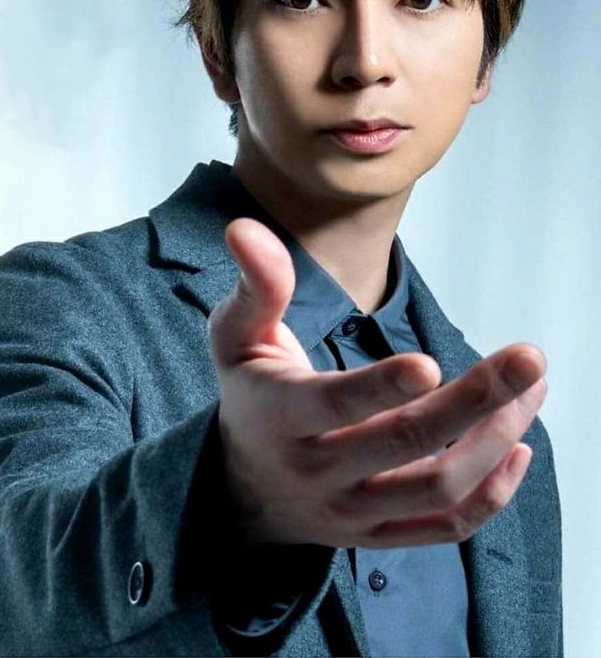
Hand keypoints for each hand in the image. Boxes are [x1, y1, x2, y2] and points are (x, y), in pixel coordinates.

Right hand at [208, 217, 546, 549]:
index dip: (381, 388)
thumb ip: (255, 286)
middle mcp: (315, 472)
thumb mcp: (235, 336)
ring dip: (493, 441)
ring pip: (434, 489)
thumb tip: (245, 228)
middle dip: (473, 402)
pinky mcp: (376, 538)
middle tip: (528, 360)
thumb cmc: (249, 393)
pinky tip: (518, 447)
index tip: (431, 362)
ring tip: (531, 391)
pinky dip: (491, 495)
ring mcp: (349, 512)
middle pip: (403, 446)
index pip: (334, 405)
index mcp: (278, 416)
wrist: (244, 488)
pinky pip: (443, 528)